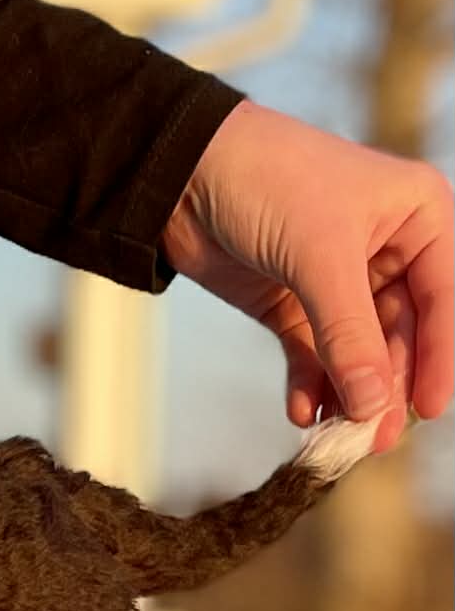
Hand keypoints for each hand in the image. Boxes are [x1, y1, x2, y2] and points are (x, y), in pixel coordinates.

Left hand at [163, 100, 451, 452]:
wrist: (183, 171)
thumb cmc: (268, 181)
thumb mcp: (319, 257)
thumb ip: (349, 333)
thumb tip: (374, 403)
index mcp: (419, 218)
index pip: (442, 299)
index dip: (436, 357)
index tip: (427, 409)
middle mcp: (388, 249)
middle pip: (399, 333)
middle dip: (385, 385)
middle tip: (373, 438)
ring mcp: (337, 279)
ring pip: (355, 349)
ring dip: (347, 392)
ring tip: (337, 437)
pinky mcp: (291, 301)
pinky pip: (311, 352)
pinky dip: (309, 383)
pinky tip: (303, 412)